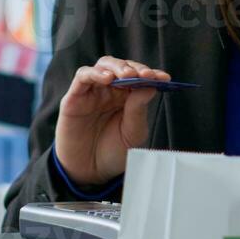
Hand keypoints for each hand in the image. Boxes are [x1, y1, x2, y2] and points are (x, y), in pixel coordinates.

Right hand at [52, 55, 170, 187]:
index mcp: (127, 97)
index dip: (152, 74)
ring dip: (117, 67)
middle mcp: (110, 91)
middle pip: (122, 66)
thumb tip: (150, 86)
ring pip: (103, 65)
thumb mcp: (132, 134)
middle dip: (135, 68)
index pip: (139, 77)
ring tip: (127, 76)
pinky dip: (94, 73)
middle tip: (145, 75)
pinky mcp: (74, 98)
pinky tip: (106, 78)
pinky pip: (82, 77)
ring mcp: (92, 92)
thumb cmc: (112, 153)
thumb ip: (138, 110)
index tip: (165, 78)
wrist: (90, 173)